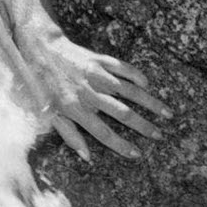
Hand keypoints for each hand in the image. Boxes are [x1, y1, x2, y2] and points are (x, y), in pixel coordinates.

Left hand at [45, 41, 168, 162]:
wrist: (39, 49)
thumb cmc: (43, 85)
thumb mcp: (49, 113)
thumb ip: (69, 136)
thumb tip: (87, 157)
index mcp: (76, 110)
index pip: (103, 133)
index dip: (121, 146)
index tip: (138, 154)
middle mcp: (89, 93)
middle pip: (122, 114)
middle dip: (144, 126)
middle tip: (159, 135)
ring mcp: (96, 75)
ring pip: (129, 91)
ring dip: (150, 102)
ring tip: (167, 113)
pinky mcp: (99, 60)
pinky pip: (123, 68)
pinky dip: (137, 76)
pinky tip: (148, 85)